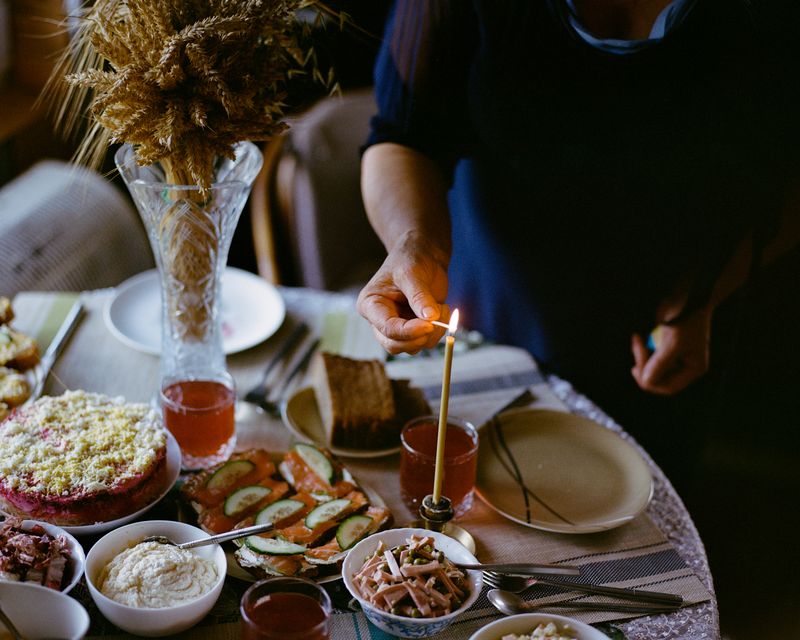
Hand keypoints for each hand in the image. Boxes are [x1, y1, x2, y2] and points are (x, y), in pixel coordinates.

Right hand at [357, 231, 448, 353]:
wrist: (424, 255)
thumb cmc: (411, 258)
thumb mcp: (412, 273)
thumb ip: (420, 296)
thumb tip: (430, 318)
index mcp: (371, 305)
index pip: (386, 328)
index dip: (408, 331)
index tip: (429, 324)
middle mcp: (380, 320)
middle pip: (394, 345)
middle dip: (417, 338)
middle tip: (435, 323)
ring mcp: (398, 327)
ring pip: (412, 348)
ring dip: (431, 334)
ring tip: (441, 308)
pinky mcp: (414, 329)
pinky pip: (425, 342)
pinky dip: (438, 332)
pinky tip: (442, 310)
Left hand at [630, 307, 711, 394]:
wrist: (685, 294)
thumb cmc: (685, 317)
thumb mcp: (674, 343)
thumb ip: (661, 363)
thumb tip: (646, 381)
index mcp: (693, 368)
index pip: (667, 387)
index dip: (651, 382)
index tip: (637, 367)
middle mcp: (684, 365)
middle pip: (657, 379)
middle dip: (643, 367)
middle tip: (637, 347)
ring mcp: (673, 357)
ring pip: (649, 368)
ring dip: (640, 356)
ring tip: (637, 339)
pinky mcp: (663, 347)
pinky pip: (647, 357)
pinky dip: (640, 350)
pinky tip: (638, 337)